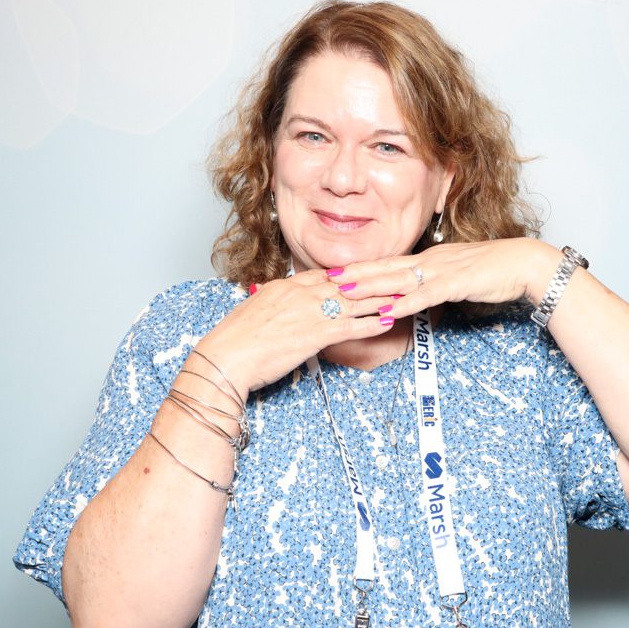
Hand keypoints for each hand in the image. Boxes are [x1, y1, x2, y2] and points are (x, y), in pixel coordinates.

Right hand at [192, 268, 397, 392]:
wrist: (225, 358)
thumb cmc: (235, 341)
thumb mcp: (256, 313)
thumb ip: (274, 306)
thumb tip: (282, 308)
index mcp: (285, 286)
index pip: (324, 274)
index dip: (351, 272)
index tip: (370, 269)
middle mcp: (300, 293)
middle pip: (346, 281)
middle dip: (374, 277)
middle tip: (396, 273)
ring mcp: (309, 312)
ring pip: (353, 301)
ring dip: (380, 298)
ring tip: (402, 295)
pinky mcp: (314, 334)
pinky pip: (349, 326)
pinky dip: (370, 323)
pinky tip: (387, 321)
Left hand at [330, 238, 558, 315]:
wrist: (524, 264)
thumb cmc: (495, 271)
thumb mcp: (458, 276)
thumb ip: (437, 284)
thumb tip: (418, 294)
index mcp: (430, 259)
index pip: (389, 264)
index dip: (362, 269)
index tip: (337, 273)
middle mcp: (431, 261)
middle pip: (386, 268)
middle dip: (356, 275)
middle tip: (327, 281)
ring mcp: (442, 271)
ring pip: (399, 280)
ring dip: (371, 287)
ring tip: (345, 294)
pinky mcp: (456, 283)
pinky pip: (425, 295)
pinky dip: (404, 302)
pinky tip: (387, 310)